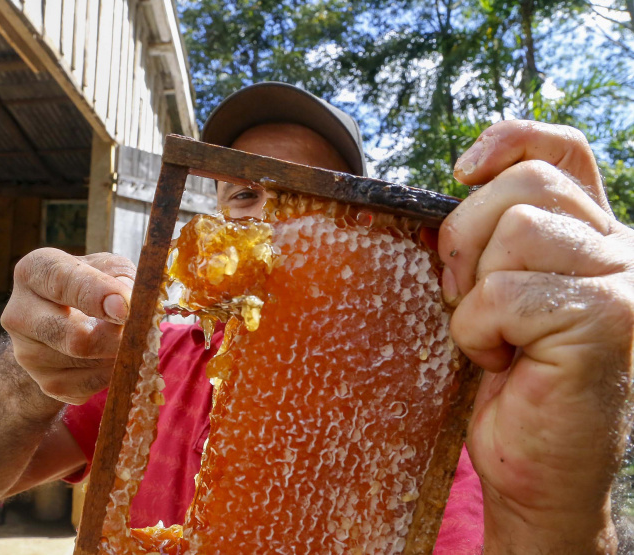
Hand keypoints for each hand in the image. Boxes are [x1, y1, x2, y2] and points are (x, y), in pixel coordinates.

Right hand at [1, 248, 135, 404]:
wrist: (68, 320)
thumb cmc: (93, 285)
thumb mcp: (108, 268)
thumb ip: (122, 279)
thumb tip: (130, 305)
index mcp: (33, 272)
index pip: (62, 282)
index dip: (97, 295)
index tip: (126, 308)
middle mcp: (19, 313)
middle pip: (73, 337)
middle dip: (115, 338)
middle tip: (142, 333)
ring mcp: (28, 353)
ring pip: (87, 363)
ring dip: (118, 355)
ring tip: (128, 339)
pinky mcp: (46, 383)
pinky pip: (90, 385)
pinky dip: (112, 373)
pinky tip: (114, 356)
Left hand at [440, 120, 633, 551]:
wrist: (534, 470)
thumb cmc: (507, 384)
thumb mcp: (495, 293)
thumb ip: (496, 236)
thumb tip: (467, 173)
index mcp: (591, 236)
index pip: (561, 150)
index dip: (509, 139)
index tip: (461, 170)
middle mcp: (621, 248)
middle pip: (522, 183)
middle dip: (466, 237)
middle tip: (466, 297)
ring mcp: (622, 282)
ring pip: (514, 231)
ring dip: (474, 292)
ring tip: (493, 337)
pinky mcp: (607, 319)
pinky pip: (503, 292)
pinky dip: (477, 330)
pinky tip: (502, 362)